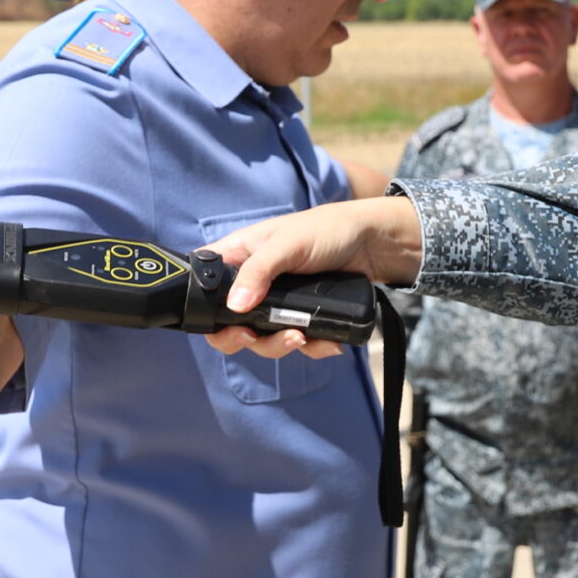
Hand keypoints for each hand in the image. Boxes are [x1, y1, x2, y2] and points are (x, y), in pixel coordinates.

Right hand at [203, 197, 424, 360]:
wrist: (371, 243)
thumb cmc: (325, 229)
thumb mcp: (287, 244)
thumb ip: (259, 272)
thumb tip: (235, 307)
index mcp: (238, 259)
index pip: (205, 289)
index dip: (207, 313)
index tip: (225, 325)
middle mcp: (252, 285)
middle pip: (231, 325)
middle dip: (244, 339)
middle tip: (254, 338)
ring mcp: (276, 304)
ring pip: (264, 340)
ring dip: (279, 345)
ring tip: (300, 338)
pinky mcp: (302, 318)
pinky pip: (298, 343)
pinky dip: (312, 347)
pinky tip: (329, 343)